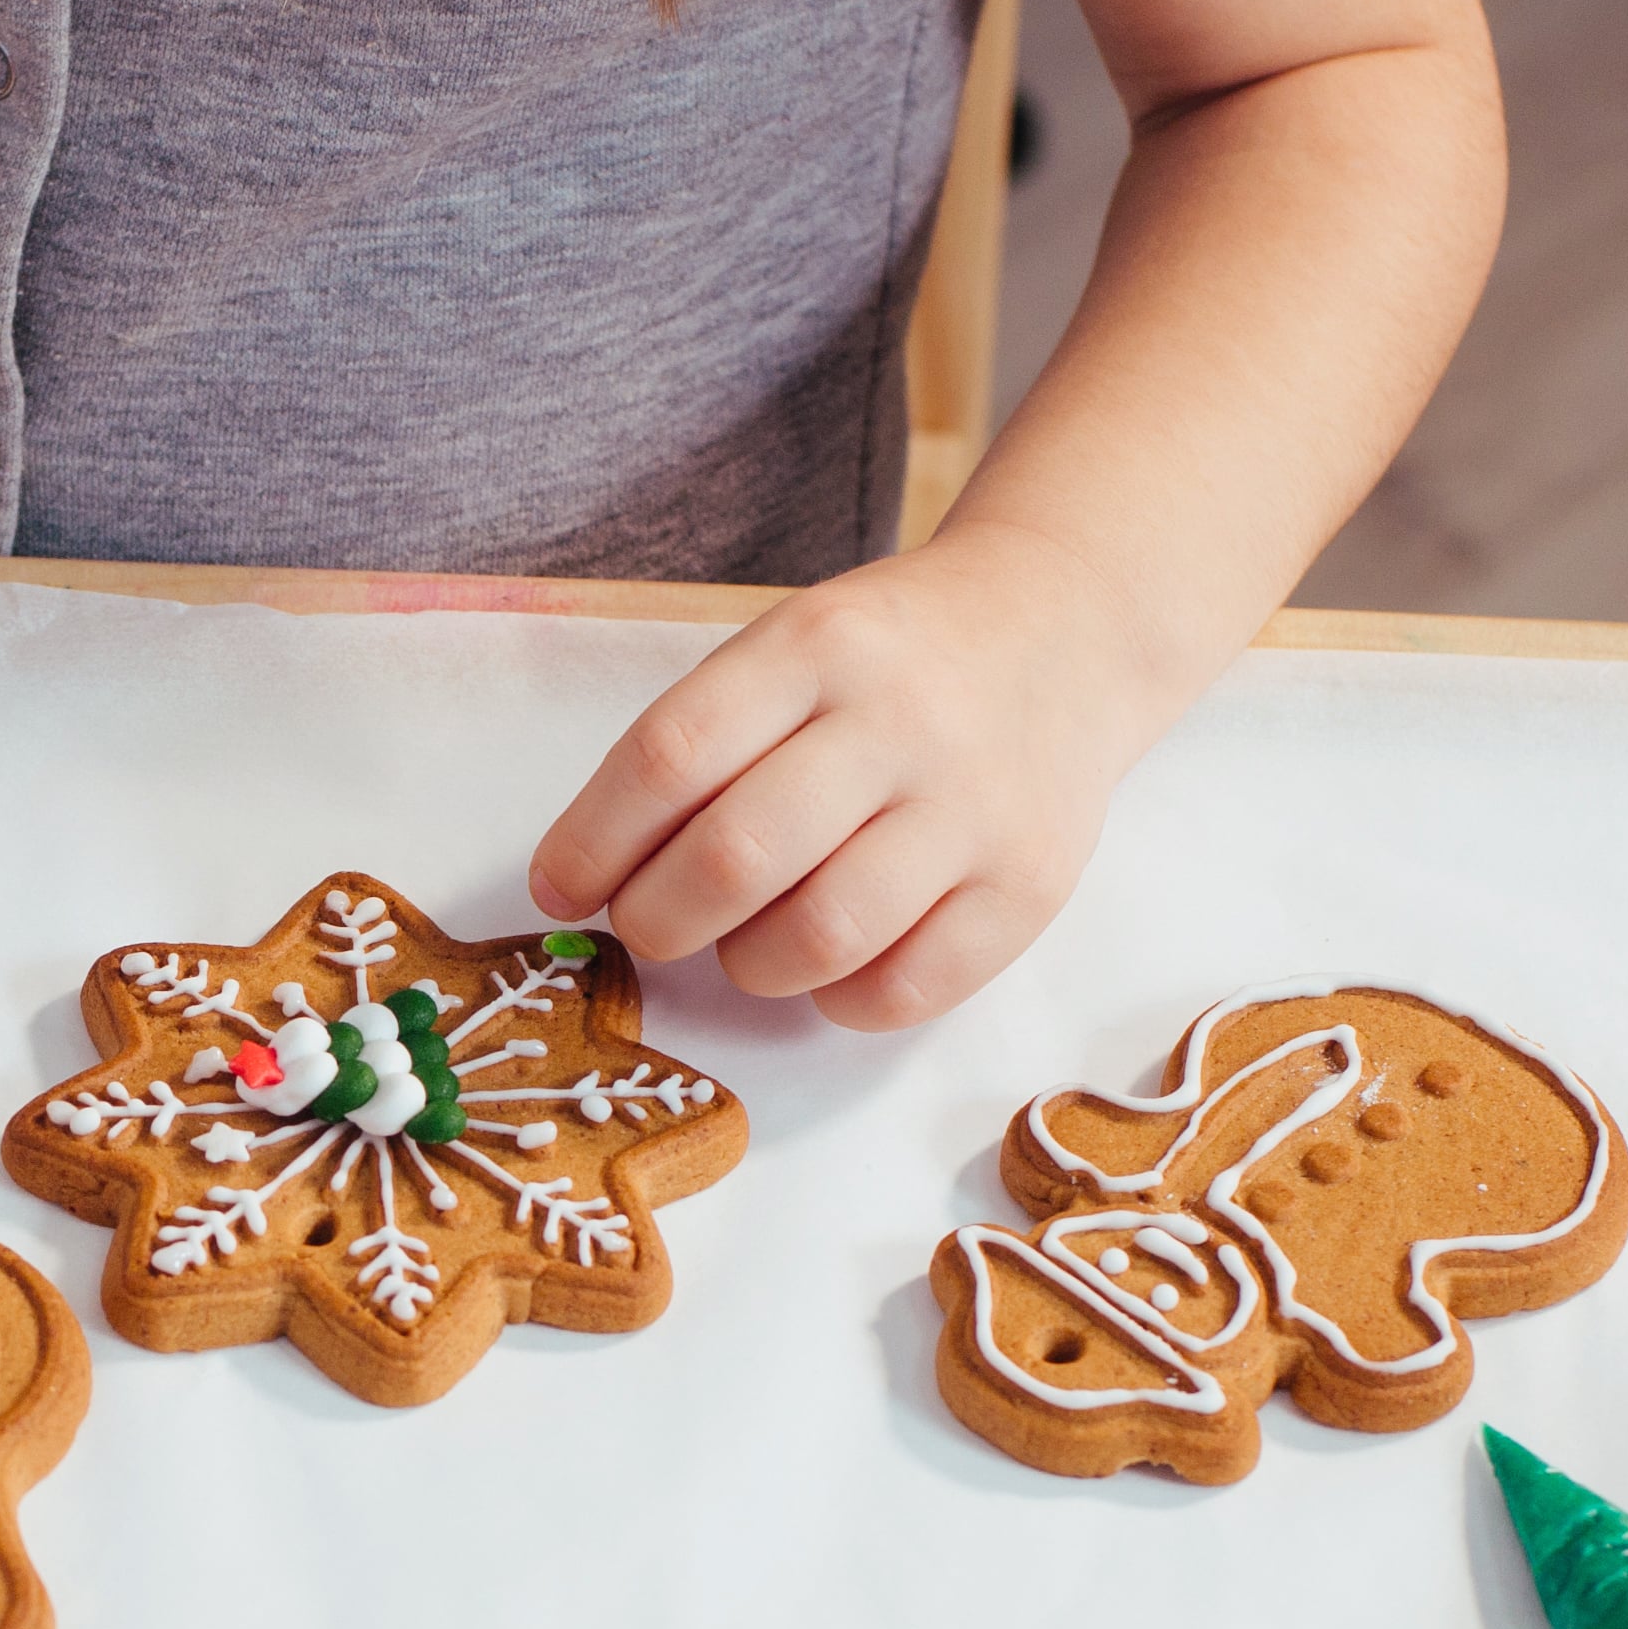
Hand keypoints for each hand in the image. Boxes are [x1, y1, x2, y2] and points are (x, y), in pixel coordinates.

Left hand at [527, 523, 1180, 1029]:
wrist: (1068, 628)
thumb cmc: (889, 661)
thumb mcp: (791, 648)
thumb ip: (700, 746)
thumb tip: (582, 878)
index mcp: (818, 644)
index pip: (671, 757)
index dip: (592, 842)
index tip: (560, 888)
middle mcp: (902, 720)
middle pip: (736, 858)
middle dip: (658, 919)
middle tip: (650, 924)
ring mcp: (975, 807)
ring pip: (818, 938)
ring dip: (746, 966)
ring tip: (745, 942)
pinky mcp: (1031, 884)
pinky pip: (904, 989)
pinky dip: (838, 1000)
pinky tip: (827, 965)